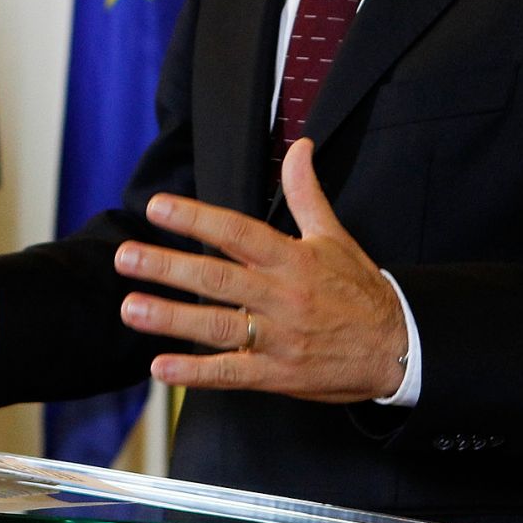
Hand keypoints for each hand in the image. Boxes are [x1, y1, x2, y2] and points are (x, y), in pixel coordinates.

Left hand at [113, 140, 407, 402]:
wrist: (398, 349)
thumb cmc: (360, 290)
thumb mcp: (336, 237)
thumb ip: (306, 193)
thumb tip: (299, 147)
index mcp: (293, 260)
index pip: (238, 233)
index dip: (197, 219)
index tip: (158, 207)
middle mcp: (283, 297)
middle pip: (218, 278)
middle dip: (168, 267)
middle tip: (125, 256)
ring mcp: (279, 338)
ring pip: (219, 326)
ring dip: (171, 318)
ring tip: (130, 308)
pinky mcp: (279, 375)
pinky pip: (232, 374)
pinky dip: (195, 373)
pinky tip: (160, 368)